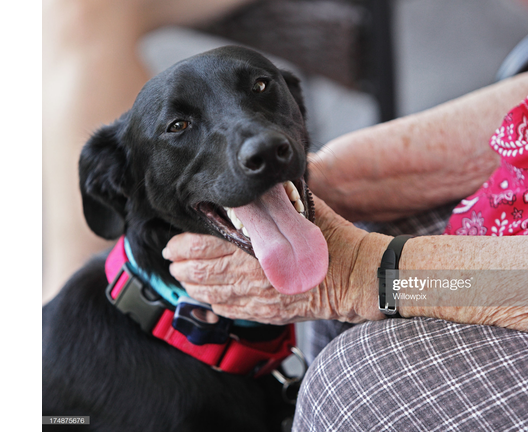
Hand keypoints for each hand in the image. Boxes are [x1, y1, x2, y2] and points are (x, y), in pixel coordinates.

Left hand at [163, 195, 386, 323]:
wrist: (356, 276)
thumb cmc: (334, 241)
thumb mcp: (304, 210)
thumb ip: (276, 201)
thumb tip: (254, 189)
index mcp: (257, 247)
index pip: (206, 246)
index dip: (183, 246)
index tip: (173, 243)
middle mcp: (253, 276)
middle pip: (202, 272)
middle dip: (181, 266)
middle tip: (171, 260)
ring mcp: (259, 298)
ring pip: (211, 294)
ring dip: (192, 285)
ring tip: (182, 277)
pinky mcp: (267, 314)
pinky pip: (230, 311)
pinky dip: (213, 303)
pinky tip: (207, 297)